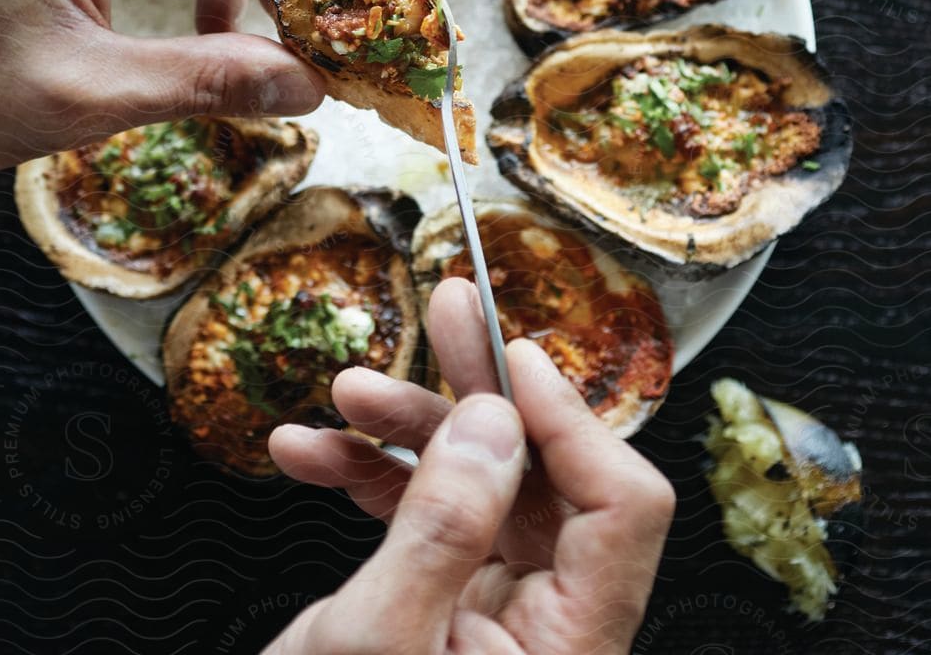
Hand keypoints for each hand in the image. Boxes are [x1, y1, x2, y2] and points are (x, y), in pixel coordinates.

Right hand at [266, 279, 675, 653]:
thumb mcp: (376, 642)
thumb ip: (441, 527)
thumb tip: (499, 420)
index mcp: (569, 648)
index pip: (620, 508)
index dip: (570, 420)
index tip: (510, 355)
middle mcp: (547, 625)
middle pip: (548, 475)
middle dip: (483, 393)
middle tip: (450, 309)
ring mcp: (495, 613)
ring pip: (478, 481)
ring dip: (406, 427)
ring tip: (342, 393)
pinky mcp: (442, 603)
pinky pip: (422, 513)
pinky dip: (368, 474)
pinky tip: (310, 451)